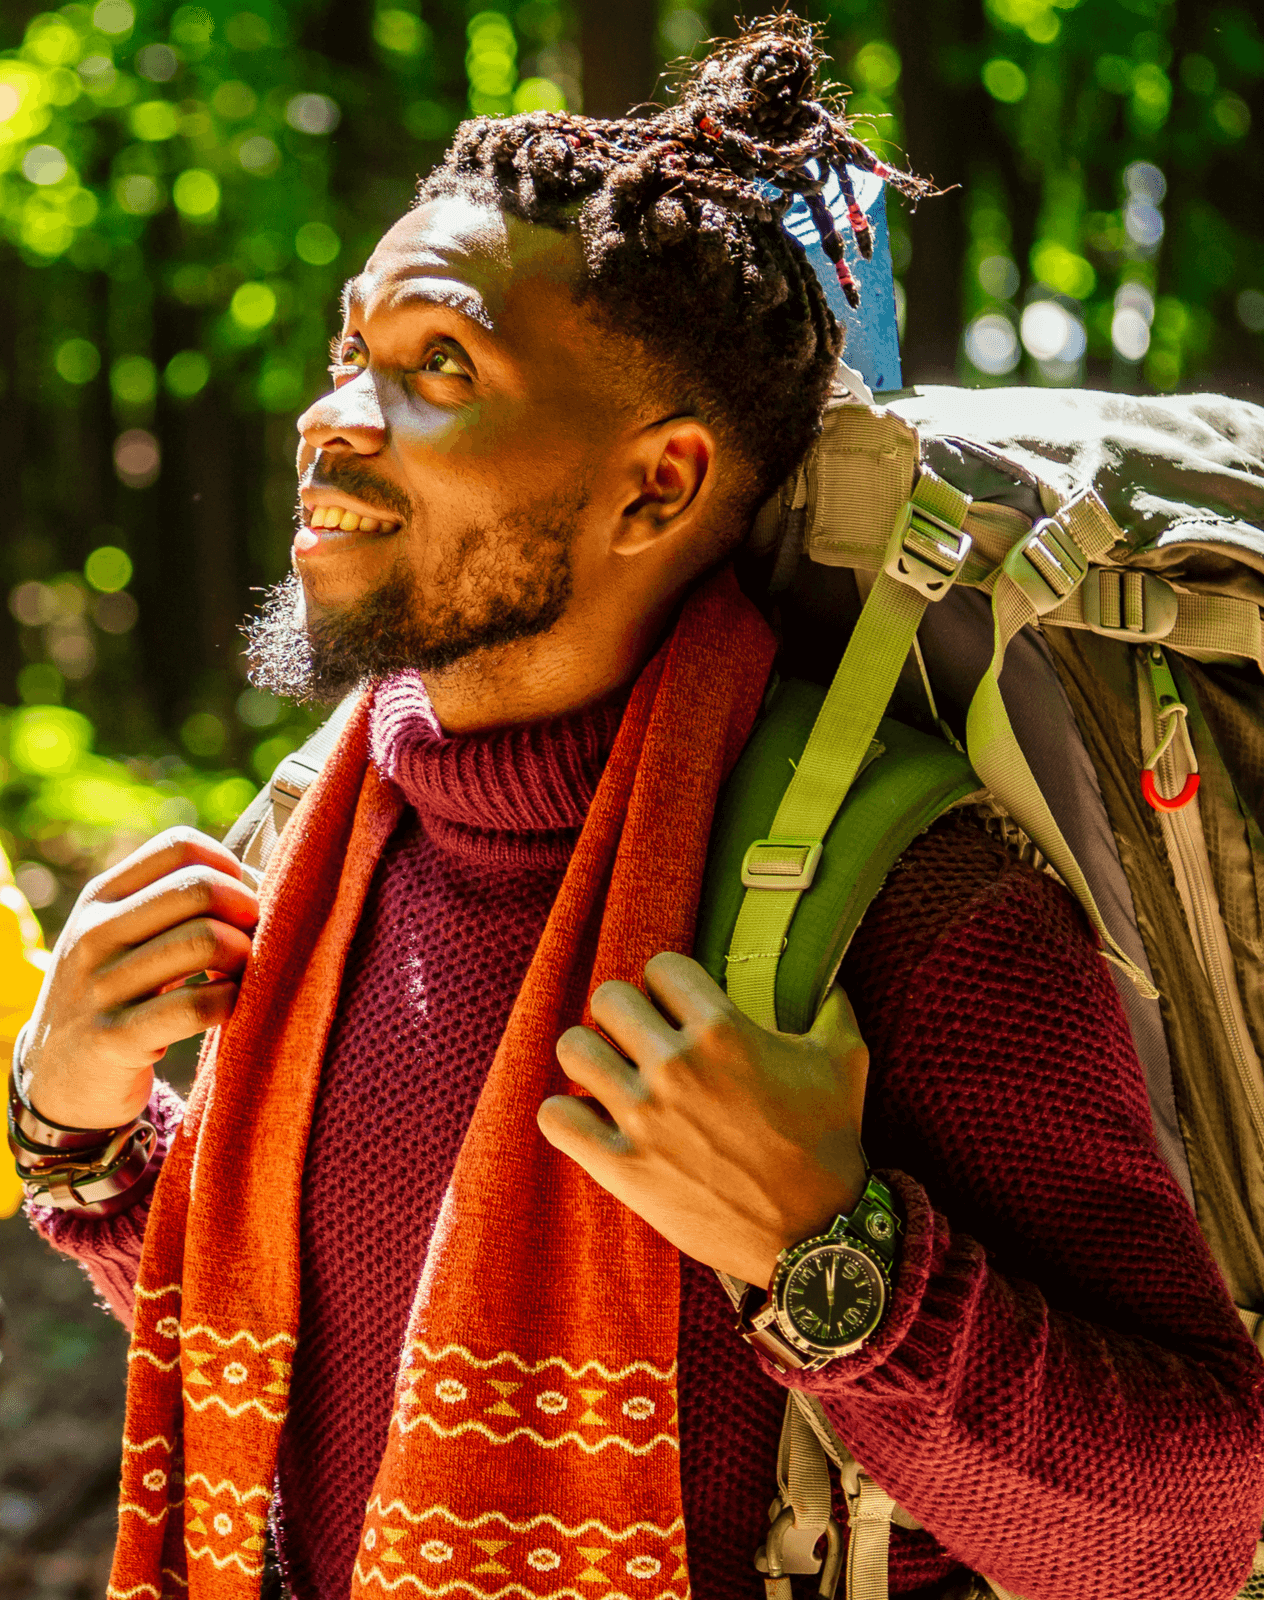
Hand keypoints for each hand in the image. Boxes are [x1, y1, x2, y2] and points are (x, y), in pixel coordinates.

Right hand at [18, 829, 258, 1131]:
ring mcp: (100, 986)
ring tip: (239, 973)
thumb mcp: (123, 935)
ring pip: (207, 941)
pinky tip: (226, 1005)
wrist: (58, 1077)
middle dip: (246, 911)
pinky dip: (230, 1001)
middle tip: (251, 939)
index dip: (228, 867)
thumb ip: (174, 902)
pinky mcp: (114, 1038)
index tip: (238, 900)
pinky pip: (199, 1004)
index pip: (179, 846)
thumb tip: (260, 880)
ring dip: (244, 957)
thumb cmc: (118, 992)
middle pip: (201, 888)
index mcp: (100, 897)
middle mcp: (94, 933)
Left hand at [538, 952, 868, 1288]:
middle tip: (642, 1040)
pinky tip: (591, 1118)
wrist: (815, 1235)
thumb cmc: (829, 1143)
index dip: (670, 984)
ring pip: (573, 1048)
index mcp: (724, 1029)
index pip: (661, 967)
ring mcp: (643, 1117)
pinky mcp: (621, 1167)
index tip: (678, 1008)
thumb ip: (830, 1004)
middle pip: (608, 999)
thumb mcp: (845, 1059)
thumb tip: (826, 973)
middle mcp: (676, 1065)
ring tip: (611, 1074)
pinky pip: (555, 1117)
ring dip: (590, 1057)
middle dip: (626, 1014)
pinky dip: (566, 1114)